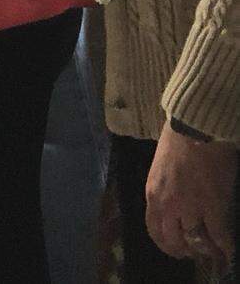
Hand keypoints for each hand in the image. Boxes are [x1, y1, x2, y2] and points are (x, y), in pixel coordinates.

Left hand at [145, 123, 236, 265]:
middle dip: (186, 250)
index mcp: (153, 194)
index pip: (155, 229)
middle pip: (174, 240)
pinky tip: (229, 252)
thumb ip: (164, 189)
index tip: (177, 250)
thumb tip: (173, 205)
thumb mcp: (160, 168)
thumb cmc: (177, 141)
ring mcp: (190, 207)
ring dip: (207, 249)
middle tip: (197, 254)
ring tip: (214, 251)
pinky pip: (220, 235)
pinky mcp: (213, 205)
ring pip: (197, 241)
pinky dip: (225, 246)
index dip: (166, 244)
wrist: (194, 128)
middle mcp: (168, 205)